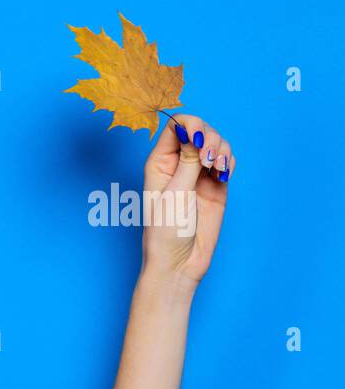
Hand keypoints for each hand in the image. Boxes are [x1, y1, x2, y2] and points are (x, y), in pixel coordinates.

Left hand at [141, 113, 233, 288]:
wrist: (180, 262)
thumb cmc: (167, 231)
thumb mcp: (175, 193)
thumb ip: (187, 160)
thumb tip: (191, 129)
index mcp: (159, 162)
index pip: (175, 126)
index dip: (191, 125)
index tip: (199, 140)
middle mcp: (177, 164)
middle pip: (199, 130)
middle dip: (210, 137)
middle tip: (210, 159)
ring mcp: (197, 174)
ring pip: (215, 143)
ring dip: (222, 148)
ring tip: (219, 167)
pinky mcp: (215, 185)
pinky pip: (226, 161)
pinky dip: (229, 160)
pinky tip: (225, 172)